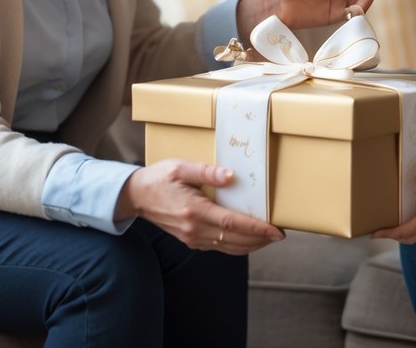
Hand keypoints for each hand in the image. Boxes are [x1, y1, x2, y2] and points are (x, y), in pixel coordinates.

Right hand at [118, 159, 284, 254]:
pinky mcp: (191, 241)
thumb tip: (230, 176)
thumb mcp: (180, 168)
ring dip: (251, 245)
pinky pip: (219, 247)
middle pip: (235, 241)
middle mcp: (194, 229)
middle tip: (279, 235)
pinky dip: (237, 246)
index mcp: (193, 211)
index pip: (232, 223)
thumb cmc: (159, 178)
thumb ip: (206, 172)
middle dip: (260, 240)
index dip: (257, 229)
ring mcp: (192, 238)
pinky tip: (247, 238)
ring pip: (229, 248)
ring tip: (268, 237)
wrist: (136, 196)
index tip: (276, 231)